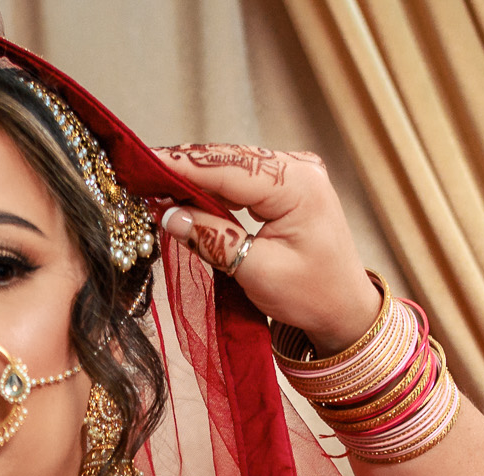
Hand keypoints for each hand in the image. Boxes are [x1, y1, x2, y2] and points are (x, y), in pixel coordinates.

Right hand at [152, 145, 382, 353]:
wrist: (345, 309)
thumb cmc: (311, 296)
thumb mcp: (257, 272)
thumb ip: (212, 238)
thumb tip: (167, 215)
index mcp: (298, 184)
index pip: (227, 168)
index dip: (180, 166)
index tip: (141, 164)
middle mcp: (298, 168)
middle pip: (228, 160)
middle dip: (182, 168)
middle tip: (138, 174)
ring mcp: (294, 173)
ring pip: (232, 167)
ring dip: (195, 176)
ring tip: (154, 184)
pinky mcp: (287, 186)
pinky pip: (242, 179)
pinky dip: (213, 187)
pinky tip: (185, 193)